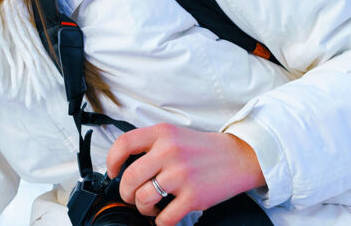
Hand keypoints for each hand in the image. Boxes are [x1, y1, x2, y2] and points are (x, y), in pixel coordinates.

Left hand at [106, 124, 265, 225]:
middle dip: (126, 192)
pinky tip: (164, 216)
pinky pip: (165, 217)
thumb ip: (150, 146)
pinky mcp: (193, 196)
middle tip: (131, 195)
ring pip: (144, 198)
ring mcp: (181, 175)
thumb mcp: (174, 135)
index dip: (111, 161)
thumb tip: (124, 166)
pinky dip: (160, 221)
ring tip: (150, 206)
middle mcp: (169, 152)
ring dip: (142, 207)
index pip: (124, 144)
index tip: (113, 172)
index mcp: (162, 134)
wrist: (239, 157)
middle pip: (130, 178)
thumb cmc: (203, 149)